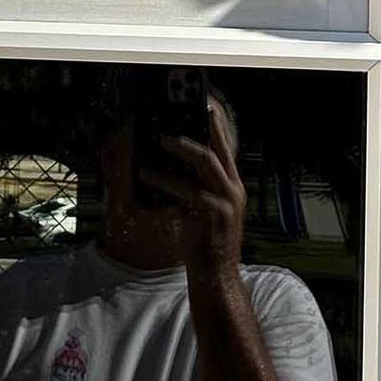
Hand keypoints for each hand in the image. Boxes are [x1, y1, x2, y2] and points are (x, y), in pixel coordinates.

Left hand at [159, 102, 246, 280]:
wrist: (217, 275)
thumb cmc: (206, 242)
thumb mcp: (203, 210)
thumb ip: (194, 187)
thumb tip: (168, 164)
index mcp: (233, 187)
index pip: (227, 149)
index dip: (216, 126)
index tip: (205, 106)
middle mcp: (233, 191)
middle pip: (219, 148)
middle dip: (203, 126)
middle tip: (185, 111)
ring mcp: (226, 201)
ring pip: (205, 162)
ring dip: (182, 147)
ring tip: (161, 140)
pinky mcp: (213, 213)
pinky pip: (185, 189)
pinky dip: (163, 180)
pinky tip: (146, 174)